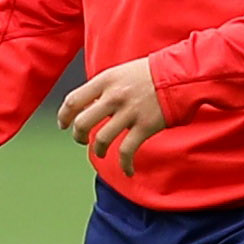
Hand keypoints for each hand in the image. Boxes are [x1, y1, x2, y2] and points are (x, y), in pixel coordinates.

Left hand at [57, 57, 166, 176]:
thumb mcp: (122, 72)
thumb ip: (105, 88)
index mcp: (106, 80)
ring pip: (102, 139)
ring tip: (101, 153)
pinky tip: (128, 171)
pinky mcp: (145, 127)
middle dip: (78, 135)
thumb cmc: (151, 73)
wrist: (181, 75)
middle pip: (82, 122)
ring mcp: (129, 112)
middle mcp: (114, 96)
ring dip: (98, 150)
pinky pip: (127, 151)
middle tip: (82, 139)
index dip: (64, 115)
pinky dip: (125, 164)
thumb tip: (91, 105)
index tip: (63, 124)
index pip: (73, 100)